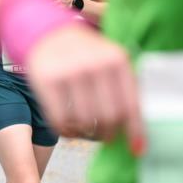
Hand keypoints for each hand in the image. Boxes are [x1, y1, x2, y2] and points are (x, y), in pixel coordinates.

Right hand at [26, 25, 143, 153]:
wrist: (47, 32)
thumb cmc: (83, 52)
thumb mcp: (109, 60)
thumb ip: (124, 88)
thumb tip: (135, 133)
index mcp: (117, 59)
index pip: (130, 104)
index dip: (135, 130)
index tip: (137, 150)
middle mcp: (94, 64)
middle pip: (109, 117)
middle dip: (108, 133)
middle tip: (105, 137)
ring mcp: (69, 72)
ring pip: (85, 121)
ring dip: (87, 134)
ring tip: (85, 131)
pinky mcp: (46, 80)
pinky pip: (60, 119)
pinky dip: (66, 131)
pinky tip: (68, 129)